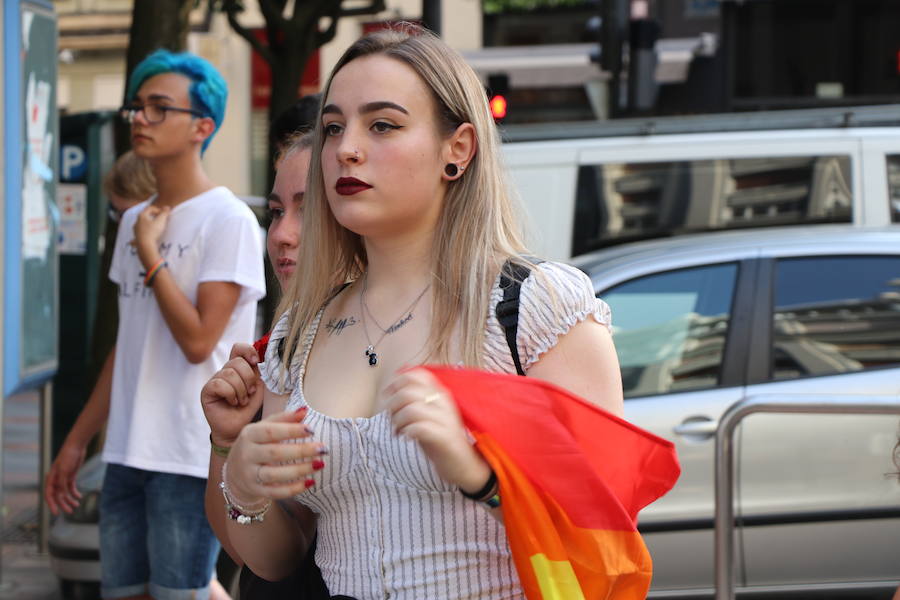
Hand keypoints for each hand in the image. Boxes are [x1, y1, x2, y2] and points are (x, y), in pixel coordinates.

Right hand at [44, 442, 86, 515]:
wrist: (76, 446)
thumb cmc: (68, 456)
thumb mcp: (65, 469)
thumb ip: (63, 481)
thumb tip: (63, 493)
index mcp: (51, 478)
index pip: (49, 495)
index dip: (52, 505)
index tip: (56, 513)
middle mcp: (56, 480)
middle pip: (58, 496)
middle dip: (63, 504)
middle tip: (70, 512)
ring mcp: (63, 478)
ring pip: (65, 493)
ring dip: (69, 500)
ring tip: (76, 506)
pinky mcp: (70, 476)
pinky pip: (71, 487)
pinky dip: (74, 493)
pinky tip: (79, 497)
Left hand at [133, 204, 170, 266]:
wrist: (145, 245)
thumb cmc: (153, 231)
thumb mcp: (161, 221)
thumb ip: (164, 213)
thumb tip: (167, 207)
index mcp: (142, 215)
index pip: (150, 208)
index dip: (158, 209)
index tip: (164, 214)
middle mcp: (137, 221)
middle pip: (145, 215)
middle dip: (153, 216)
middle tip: (160, 219)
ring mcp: (136, 229)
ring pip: (142, 224)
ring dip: (148, 223)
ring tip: (154, 227)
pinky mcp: (136, 237)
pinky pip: (140, 232)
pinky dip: (144, 232)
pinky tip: (146, 235)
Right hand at [201, 344, 264, 446]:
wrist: (237, 430)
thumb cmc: (247, 410)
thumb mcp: (258, 390)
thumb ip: (258, 374)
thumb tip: (261, 359)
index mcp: (238, 369)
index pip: (238, 348)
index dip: (248, 351)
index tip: (256, 361)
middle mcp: (225, 372)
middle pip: (237, 361)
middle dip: (248, 379)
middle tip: (249, 393)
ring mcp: (215, 380)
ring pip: (229, 373)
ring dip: (240, 390)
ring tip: (241, 401)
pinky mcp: (207, 390)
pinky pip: (219, 384)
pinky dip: (230, 394)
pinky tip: (232, 402)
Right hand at [224, 407, 326, 504]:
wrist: (234, 471)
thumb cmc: (256, 443)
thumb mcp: (264, 427)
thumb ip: (284, 418)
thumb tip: (304, 410)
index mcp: (249, 434)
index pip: (270, 432)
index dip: (291, 430)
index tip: (311, 430)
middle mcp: (247, 454)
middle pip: (275, 453)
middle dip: (301, 451)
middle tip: (323, 448)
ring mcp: (250, 474)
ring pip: (275, 474)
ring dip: (300, 470)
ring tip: (320, 464)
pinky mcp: (256, 490)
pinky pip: (276, 492)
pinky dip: (294, 489)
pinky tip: (310, 482)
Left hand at [383, 368, 490, 493]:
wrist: (462, 464)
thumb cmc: (439, 439)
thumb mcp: (426, 414)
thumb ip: (412, 400)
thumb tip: (391, 388)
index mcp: (439, 393)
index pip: (417, 374)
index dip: (397, 382)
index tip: (388, 395)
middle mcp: (443, 403)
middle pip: (408, 391)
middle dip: (393, 405)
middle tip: (392, 418)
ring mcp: (445, 419)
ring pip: (411, 409)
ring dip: (398, 420)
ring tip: (398, 430)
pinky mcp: (444, 437)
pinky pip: (420, 427)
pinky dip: (407, 431)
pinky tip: (407, 437)